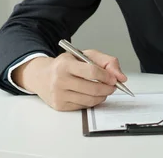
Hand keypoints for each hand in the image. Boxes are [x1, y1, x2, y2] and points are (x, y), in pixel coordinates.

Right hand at [12, 50, 127, 110]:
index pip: (92, 71)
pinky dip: (92, 102)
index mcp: (65, 64)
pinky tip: (92, 95)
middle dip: (108, 88)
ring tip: (105, 90)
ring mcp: (58, 95)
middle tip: (113, 86)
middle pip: (92, 88)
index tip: (114, 79)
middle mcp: (59, 80)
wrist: (42, 76)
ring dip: (102, 96)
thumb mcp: (84, 55)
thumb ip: (106, 61)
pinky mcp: (59, 106)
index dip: (107, 76)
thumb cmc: (66, 64)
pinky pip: (83, 106)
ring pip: (89, 100)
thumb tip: (121, 77)